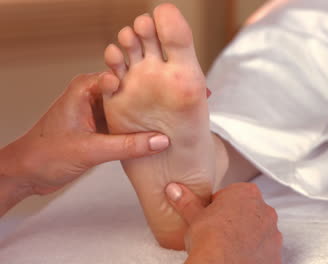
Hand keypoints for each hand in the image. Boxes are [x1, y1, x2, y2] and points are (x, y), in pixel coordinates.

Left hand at [0, 73, 169, 195]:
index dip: (147, 80)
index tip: (171, 88)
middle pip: (130, 89)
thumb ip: (127, 146)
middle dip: (151, 97)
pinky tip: (156, 134)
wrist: (26, 174)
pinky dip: (138, 128)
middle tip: (178, 104)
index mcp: (85, 88)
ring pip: (130, 107)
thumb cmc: (45, 155)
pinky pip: (125, 122)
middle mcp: (93, 94)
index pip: (124, 75)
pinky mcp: (101, 126)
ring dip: (146, 114)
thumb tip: (161, 140)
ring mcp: (98, 111)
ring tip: (173, 119)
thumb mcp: (91, 150)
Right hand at [166, 183, 282, 263]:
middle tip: (218, 232)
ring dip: (247, 236)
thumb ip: (187, 201)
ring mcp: (273, 232)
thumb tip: (174, 189)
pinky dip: (254, 254)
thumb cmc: (210, 238)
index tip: (210, 216)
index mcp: (246, 193)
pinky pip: (264, 250)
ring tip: (228, 248)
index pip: (232, 194)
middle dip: (236, 219)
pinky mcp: (276, 253)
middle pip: (248, 211)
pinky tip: (240, 258)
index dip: (219, 206)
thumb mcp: (194, 217)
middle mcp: (265, 210)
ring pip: (259, 231)